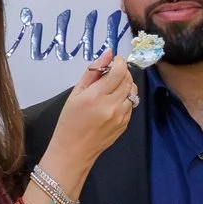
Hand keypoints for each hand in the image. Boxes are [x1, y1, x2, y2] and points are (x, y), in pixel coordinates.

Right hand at [42, 53, 137, 185]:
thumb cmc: (70, 120)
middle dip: (123, 72)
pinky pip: (131, 104)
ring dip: (125, 85)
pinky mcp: (125, 124)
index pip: (119, 71)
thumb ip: (93, 72)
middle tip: (112, 74)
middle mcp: (112, 105)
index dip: (119, 62)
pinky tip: (112, 103)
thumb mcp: (76, 93)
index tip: (114, 62)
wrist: (74, 150)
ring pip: (132, 92)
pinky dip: (125, 99)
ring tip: (112, 89)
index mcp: (96, 96)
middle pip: (128, 80)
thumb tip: (109, 53)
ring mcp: (121, 116)